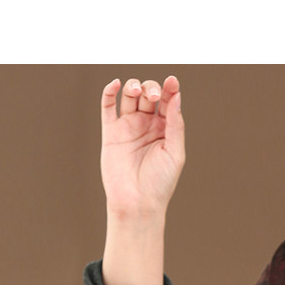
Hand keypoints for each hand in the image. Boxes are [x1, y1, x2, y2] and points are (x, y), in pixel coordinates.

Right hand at [100, 75, 185, 219]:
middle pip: (148, 94)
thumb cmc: (160, 182)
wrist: (137, 202)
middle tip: (153, 96)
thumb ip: (175, 124)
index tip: (172, 81)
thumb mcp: (175, 152)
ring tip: (135, 90)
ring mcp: (128, 127)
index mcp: (166, 129)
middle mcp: (147, 125)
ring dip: (133, 86)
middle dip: (151, 88)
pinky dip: (109, 92)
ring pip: (129, 96)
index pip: (168, 101)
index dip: (170, 88)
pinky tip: (115, 84)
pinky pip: (107, 107)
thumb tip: (177, 96)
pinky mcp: (111, 132)